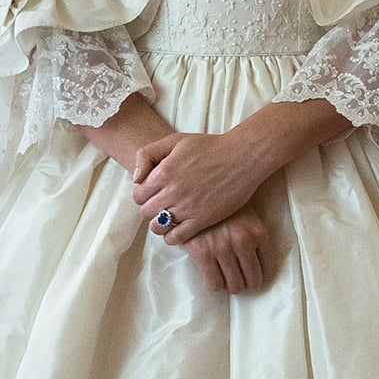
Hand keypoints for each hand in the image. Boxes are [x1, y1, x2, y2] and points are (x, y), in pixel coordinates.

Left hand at [131, 128, 272, 239]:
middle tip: (161, 205)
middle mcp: (173, 191)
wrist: (242, 156)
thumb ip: (147, 154)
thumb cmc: (209, 146)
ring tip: (168, 218)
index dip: (143, 195)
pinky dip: (172, 237)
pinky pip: (176, 238)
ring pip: (157, 226)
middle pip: (145, 212)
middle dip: (150, 209)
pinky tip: (177, 229)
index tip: (153, 193)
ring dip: (159, 224)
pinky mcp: (203, 219)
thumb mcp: (174, 140)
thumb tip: (136, 179)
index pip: (138, 195)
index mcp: (164, 171)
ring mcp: (188, 207)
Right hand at [180, 209, 272, 294]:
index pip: (268, 267)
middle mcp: (243, 241)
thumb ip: (255, 235)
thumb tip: (260, 266)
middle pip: (252, 280)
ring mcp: (223, 248)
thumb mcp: (247, 214)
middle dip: (247, 284)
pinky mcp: (202, 253)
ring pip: (234, 285)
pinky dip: (215, 284)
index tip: (256, 277)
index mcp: (258, 232)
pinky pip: (214, 283)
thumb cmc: (223, 206)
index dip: (262, 276)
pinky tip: (213, 276)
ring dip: (232, 286)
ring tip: (227, 279)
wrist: (194, 193)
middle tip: (240, 281)